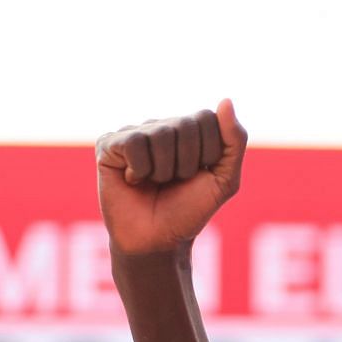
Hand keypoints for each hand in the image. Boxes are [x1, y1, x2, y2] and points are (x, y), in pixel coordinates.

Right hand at [96, 100, 246, 258]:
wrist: (158, 239)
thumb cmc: (190, 211)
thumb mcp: (224, 180)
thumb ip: (233, 142)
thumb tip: (226, 101)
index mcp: (188, 131)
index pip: (207, 119)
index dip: (209, 153)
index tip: (200, 175)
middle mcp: (160, 127)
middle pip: (185, 125)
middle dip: (187, 164)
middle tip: (174, 182)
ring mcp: (133, 133)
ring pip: (160, 135)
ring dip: (164, 170)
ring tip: (154, 182)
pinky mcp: (108, 144)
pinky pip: (133, 144)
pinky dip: (140, 170)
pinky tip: (133, 180)